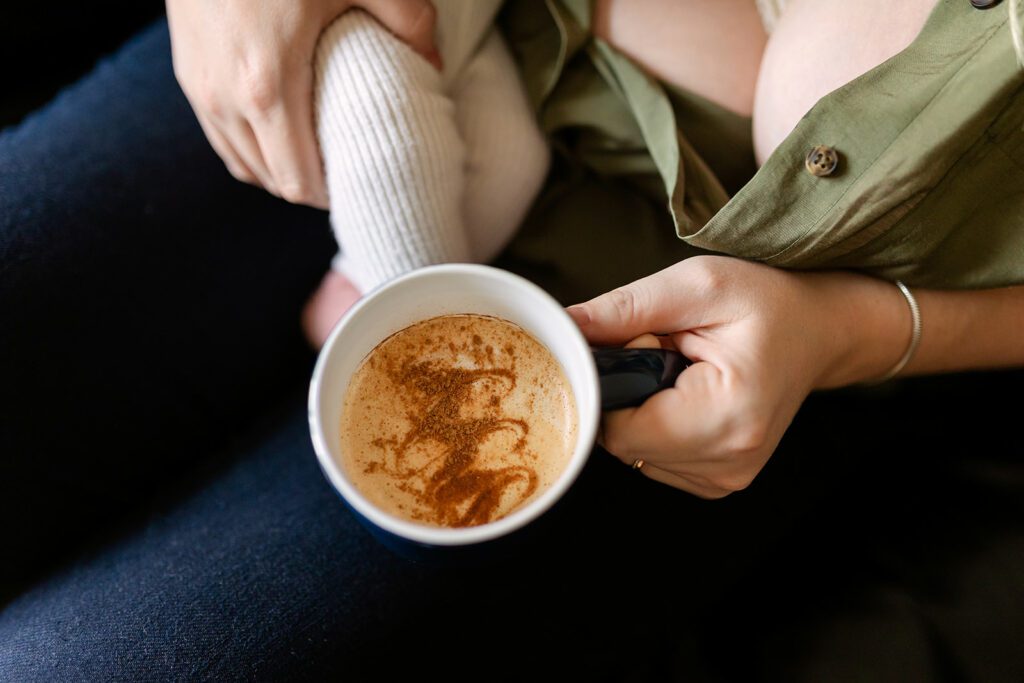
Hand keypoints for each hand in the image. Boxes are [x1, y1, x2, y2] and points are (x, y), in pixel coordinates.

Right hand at [166, 0, 438, 207]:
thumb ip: (408, 22)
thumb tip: (433, 65)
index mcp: (267, 88)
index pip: (298, 182)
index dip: (331, 195)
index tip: (359, 182)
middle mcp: (224, 99)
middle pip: (272, 181)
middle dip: (311, 185)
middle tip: (346, 169)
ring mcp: (197, 87)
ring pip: (242, 164)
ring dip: (280, 169)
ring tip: (316, 153)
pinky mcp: (185, 71)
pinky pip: (219, 136)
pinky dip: (250, 146)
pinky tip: (280, 129)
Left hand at [568, 256, 906, 497]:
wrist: (820, 331)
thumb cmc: (769, 302)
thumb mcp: (697, 285)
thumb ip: (625, 309)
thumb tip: (564, 327)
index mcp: (728, 417)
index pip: (618, 430)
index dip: (611, 385)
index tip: (641, 344)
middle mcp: (730, 462)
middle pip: (622, 445)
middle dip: (626, 396)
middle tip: (664, 351)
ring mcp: (728, 478)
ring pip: (635, 453)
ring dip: (640, 411)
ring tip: (680, 371)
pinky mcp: (721, 480)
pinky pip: (655, 458)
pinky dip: (656, 425)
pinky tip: (686, 395)